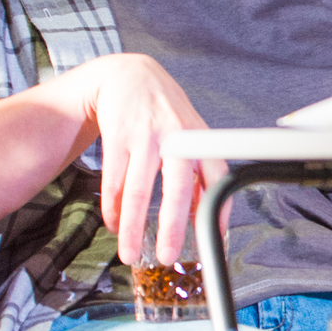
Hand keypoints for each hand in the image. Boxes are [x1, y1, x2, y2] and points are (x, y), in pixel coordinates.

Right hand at [85, 53, 220, 265]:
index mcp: (200, 140)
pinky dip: (113, 208)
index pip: (217, 179)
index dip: (218, 211)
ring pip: (139, 190)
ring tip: (130, 252)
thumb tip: (202, 218)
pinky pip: (114, 180)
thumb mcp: (190, 134)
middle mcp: (177, 137)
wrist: (128, 74)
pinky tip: (115, 224)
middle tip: (168, 256)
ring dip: (133, 226)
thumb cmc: (165, 111)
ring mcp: (146, 135)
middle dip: (172, 227)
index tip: (214, 241)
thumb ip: (198, 172)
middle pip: (177, 189)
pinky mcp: (118, 134)